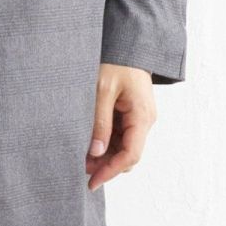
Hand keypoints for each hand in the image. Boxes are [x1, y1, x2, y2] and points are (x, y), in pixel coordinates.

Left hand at [85, 64, 156, 190]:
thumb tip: (96, 152)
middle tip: (80, 167)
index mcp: (142, 116)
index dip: (111, 171)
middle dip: (106, 165)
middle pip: (128, 155)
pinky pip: (121, 136)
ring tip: (82, 156)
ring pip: (124, 147)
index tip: (92, 181)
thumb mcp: (102, 90)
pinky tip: (90, 143)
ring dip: (105, 155)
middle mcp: (145, 120)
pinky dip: (106, 143)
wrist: (127, 44)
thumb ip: (100, 122)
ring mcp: (139, 118)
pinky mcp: (131, 114)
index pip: (130, 155)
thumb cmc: (116, 62)